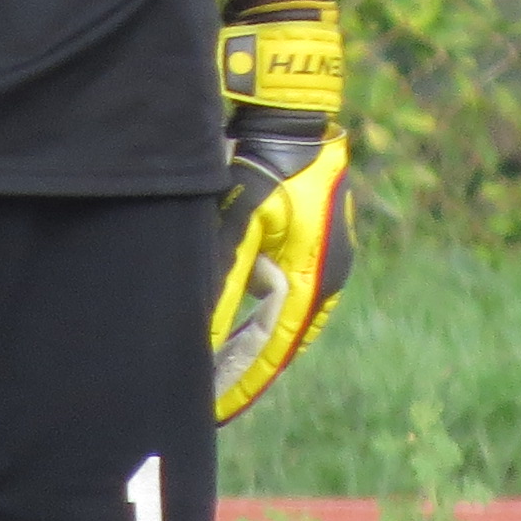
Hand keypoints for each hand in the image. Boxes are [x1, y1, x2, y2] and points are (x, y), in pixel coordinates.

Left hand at [211, 2, 353, 421]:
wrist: (289, 105)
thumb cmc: (266, 159)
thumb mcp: (241, 218)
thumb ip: (221, 276)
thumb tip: (200, 334)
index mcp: (313, 277)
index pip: (271, 349)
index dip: (239, 384)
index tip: (210, 415)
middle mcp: (320, 275)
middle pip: (276, 340)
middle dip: (240, 372)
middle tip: (204, 406)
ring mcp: (314, 257)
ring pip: (275, 318)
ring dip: (243, 345)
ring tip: (208, 376)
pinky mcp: (301, 240)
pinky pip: (273, 293)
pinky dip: (247, 315)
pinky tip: (221, 325)